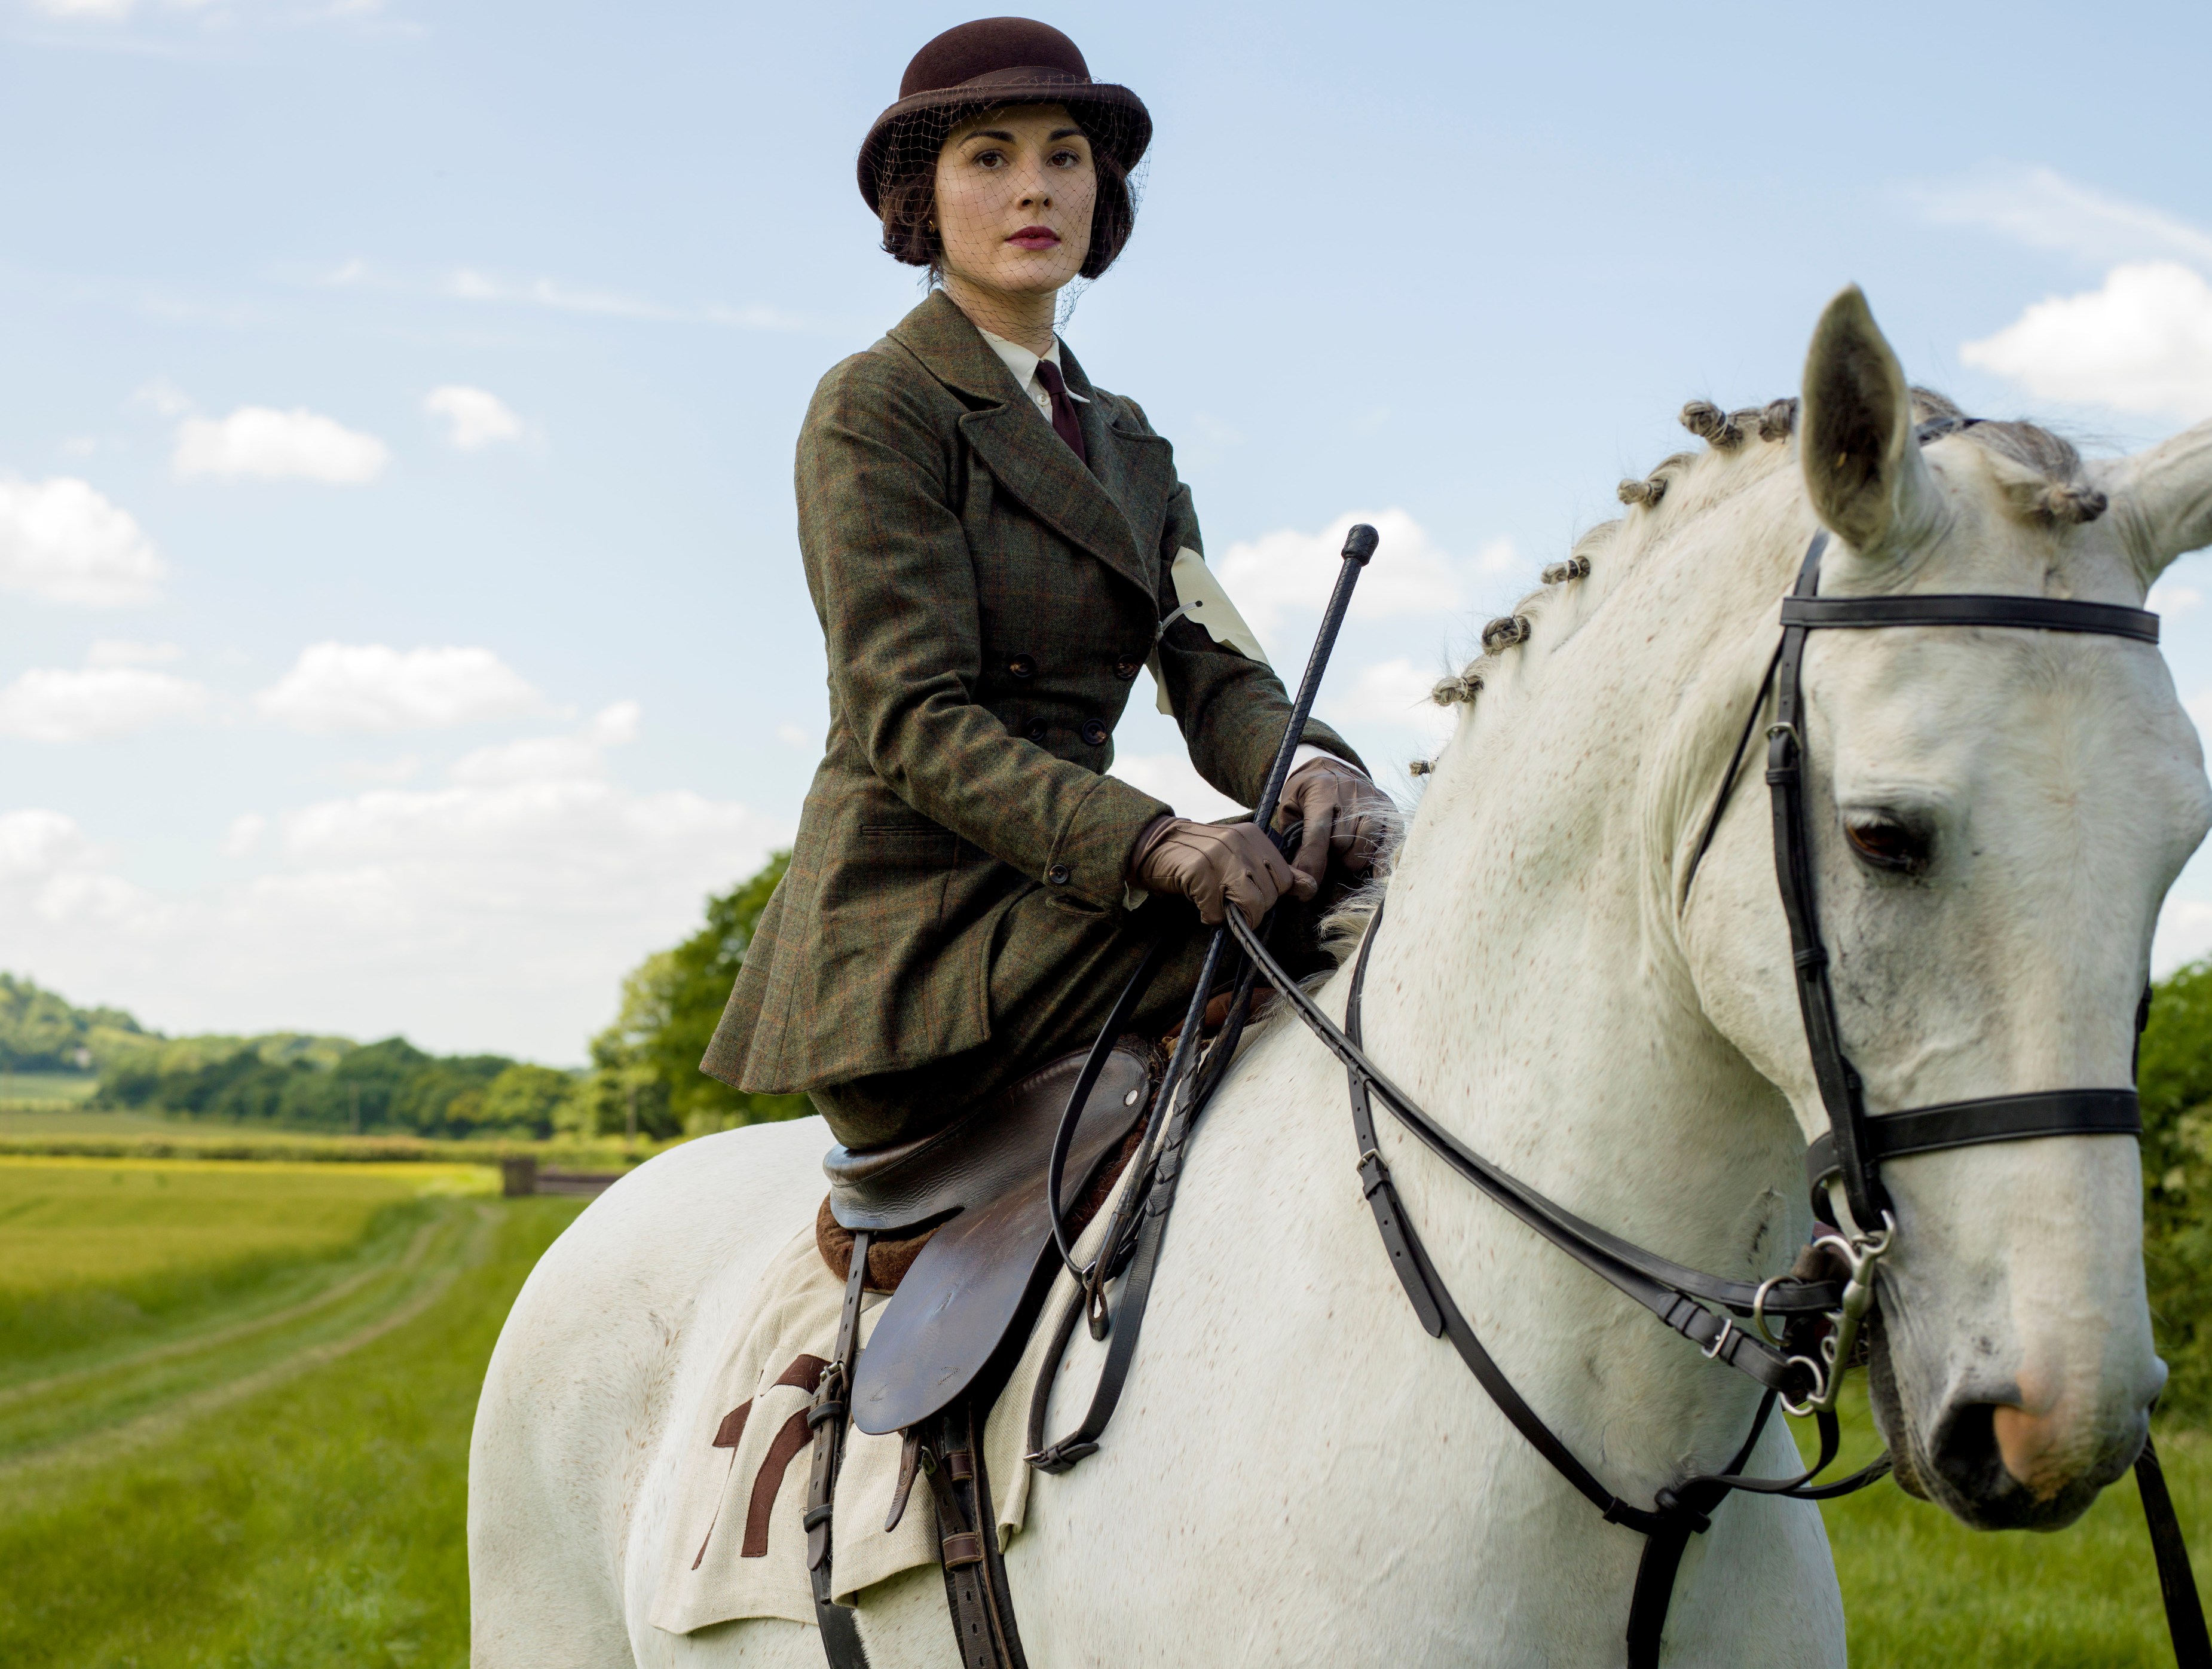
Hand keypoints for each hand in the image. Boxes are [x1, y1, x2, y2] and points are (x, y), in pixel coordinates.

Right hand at [1126, 816, 1315, 926]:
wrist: (1153, 844)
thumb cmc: (1199, 856)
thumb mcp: (1239, 856)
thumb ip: (1271, 871)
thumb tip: (1308, 888)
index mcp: (1254, 836)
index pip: (1285, 879)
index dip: (1271, 896)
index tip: (1252, 897)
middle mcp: (1240, 842)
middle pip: (1270, 895)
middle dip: (1253, 909)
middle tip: (1231, 903)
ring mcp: (1219, 856)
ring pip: (1251, 904)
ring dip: (1236, 916)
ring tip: (1220, 908)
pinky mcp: (1197, 872)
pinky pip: (1216, 911)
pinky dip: (1209, 916)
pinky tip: (1200, 905)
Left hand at [1276, 756, 1393, 888]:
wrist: (1331, 767)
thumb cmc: (1306, 791)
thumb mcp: (1289, 805)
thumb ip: (1292, 834)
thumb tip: (1297, 871)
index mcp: (1322, 792)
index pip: (1318, 834)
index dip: (1312, 862)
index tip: (1308, 883)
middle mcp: (1351, 795)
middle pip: (1343, 844)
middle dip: (1332, 858)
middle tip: (1326, 856)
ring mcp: (1373, 802)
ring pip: (1366, 845)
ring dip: (1353, 858)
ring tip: (1344, 855)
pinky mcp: (1389, 809)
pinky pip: (1390, 840)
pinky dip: (1381, 858)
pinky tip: (1375, 871)